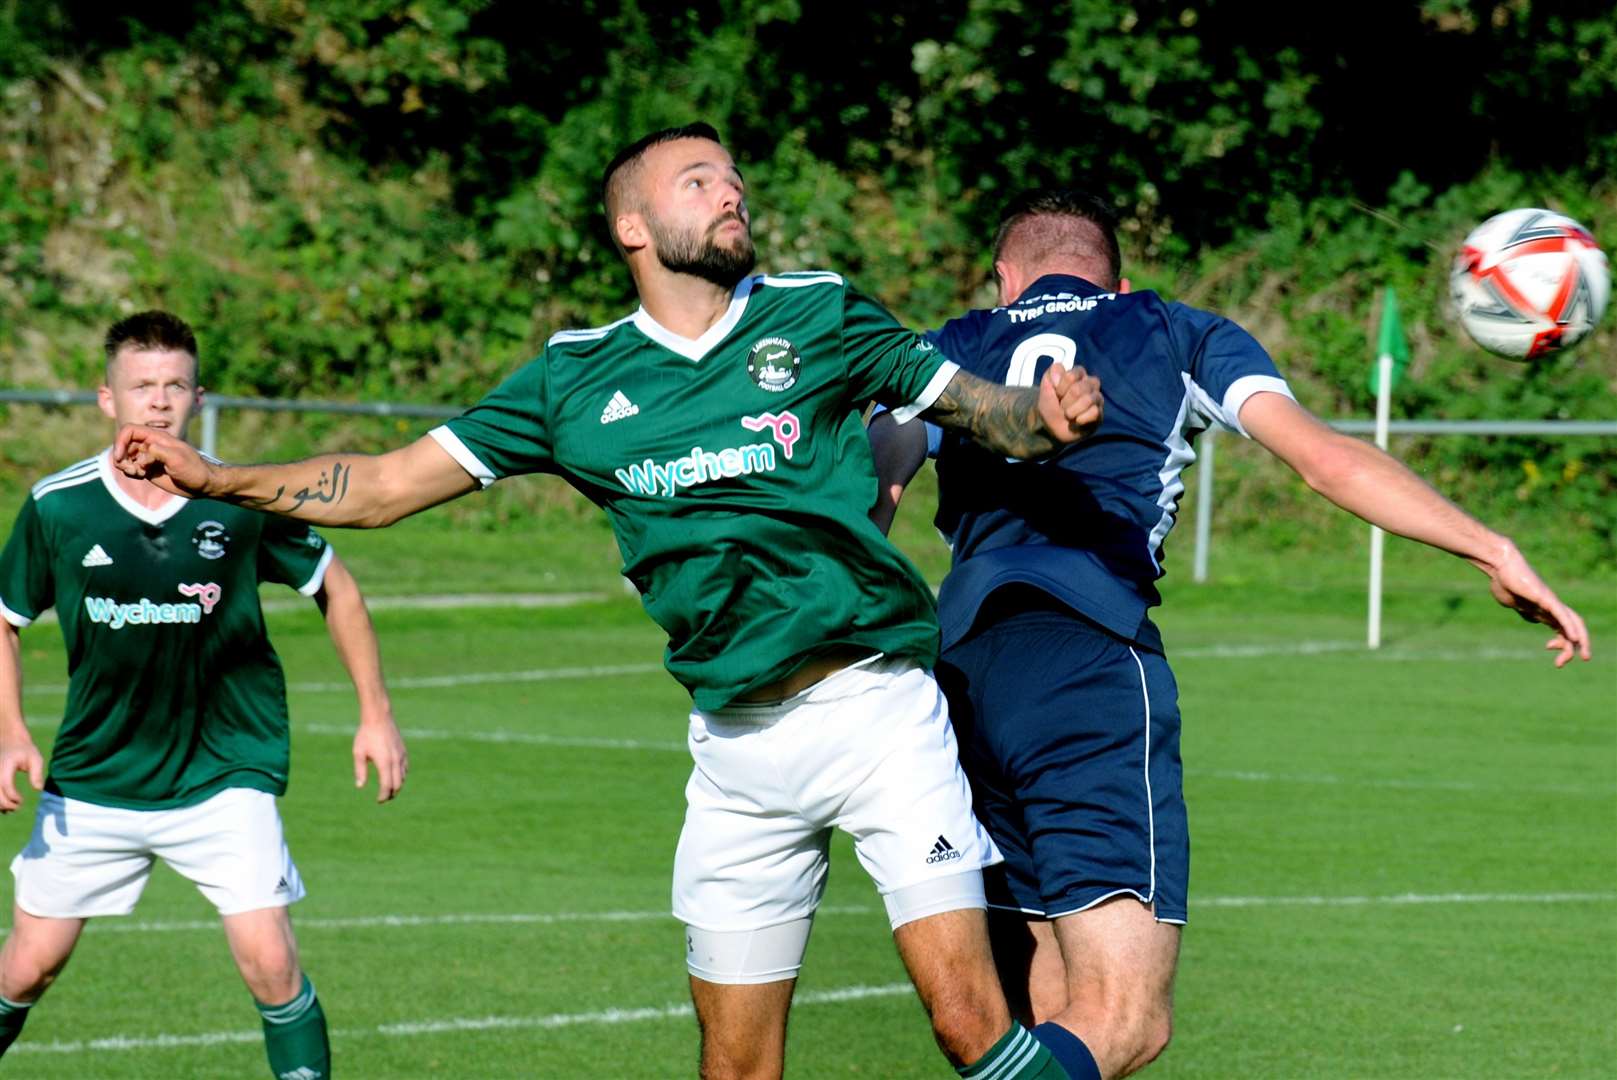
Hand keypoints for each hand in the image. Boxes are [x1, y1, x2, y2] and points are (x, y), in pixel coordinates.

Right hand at [0, 734, 43, 812]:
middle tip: (17, 807)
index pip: (6, 785)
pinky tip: (5, 806)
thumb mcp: (35, 758)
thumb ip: (36, 773)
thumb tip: (38, 789)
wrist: (9, 740)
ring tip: (12, 807)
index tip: (21, 800)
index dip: (13, 797)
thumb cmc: (24, 750)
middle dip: (6, 804)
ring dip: (0, 805)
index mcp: (5, 766)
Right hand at [112, 424, 215, 496]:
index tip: (120, 457)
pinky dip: (131, 472)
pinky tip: (142, 476)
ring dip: (125, 466)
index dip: (120, 441)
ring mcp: (148, 457)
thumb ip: (158, 452)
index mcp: (157, 437)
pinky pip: (131, 468)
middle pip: (123, 444)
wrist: (203, 484)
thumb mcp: (177, 458)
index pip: (129, 430)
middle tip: (132, 470)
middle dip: (121, 457)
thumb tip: (142, 453)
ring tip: (139, 474)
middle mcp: (150, 445)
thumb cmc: (194, 469)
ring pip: (125, 457)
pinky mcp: (148, 469)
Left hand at [353, 711, 407, 801]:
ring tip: (389, 790)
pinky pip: (405, 768)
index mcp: (384, 762)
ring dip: (397, 786)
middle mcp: (395, 761)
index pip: (387, 786)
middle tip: (384, 798)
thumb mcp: (359, 753)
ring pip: (403, 777)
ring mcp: (401, 755)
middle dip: (391, 794)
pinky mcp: (403, 751)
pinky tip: (395, 777)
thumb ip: (360, 770)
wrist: (379, 717)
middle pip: (397, 784)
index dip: (383, 796)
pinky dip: (401, 776)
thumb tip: (360, 786)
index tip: (379, 801)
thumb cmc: (366, 734)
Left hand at [1036, 364, 1102, 444]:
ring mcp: (1097, 398)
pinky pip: (1094, 413)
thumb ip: (1052, 374)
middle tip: (1062, 406)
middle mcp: (1091, 383)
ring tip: (1068, 415)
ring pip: (1088, 400)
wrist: (1052, 427)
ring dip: (1072, 411)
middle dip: (1065, 401)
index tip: (1057, 394)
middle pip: (1078, 389)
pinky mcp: (1099, 413)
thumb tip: (1060, 377)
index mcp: (1078, 373)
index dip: (1060, 388)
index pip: (1071, 375)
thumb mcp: (1045, 387)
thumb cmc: (1051, 404)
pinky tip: (1076, 421)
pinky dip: (1080, 419)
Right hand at [1485, 546, 1590, 667]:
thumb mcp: (1513, 602)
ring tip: (1581, 656)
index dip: (1561, 642)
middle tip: (1581, 659)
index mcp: (1543, 609)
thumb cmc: (1503, 581)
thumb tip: (1531, 617)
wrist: (1500, 566)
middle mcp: (1551, 606)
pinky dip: (1570, 627)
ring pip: (1573, 622)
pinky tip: (1576, 638)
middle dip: (1579, 645)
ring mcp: (1550, 601)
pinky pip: (1562, 615)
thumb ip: (1524, 610)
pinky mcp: (1546, 598)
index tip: (1548, 648)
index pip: (1561, 628)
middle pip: (1573, 626)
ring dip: (1581, 640)